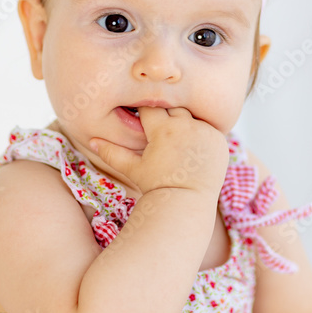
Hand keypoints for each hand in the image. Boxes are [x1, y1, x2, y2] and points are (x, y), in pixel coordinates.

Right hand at [88, 107, 228, 197]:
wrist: (187, 203)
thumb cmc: (156, 186)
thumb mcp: (133, 169)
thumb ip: (112, 152)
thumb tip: (91, 141)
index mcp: (163, 129)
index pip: (151, 109)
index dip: (146, 116)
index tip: (146, 125)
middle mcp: (186, 126)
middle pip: (173, 109)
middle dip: (167, 118)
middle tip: (163, 136)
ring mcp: (205, 132)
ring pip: (191, 117)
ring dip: (185, 125)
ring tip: (178, 144)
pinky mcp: (219, 139)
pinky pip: (208, 128)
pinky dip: (201, 135)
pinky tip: (194, 150)